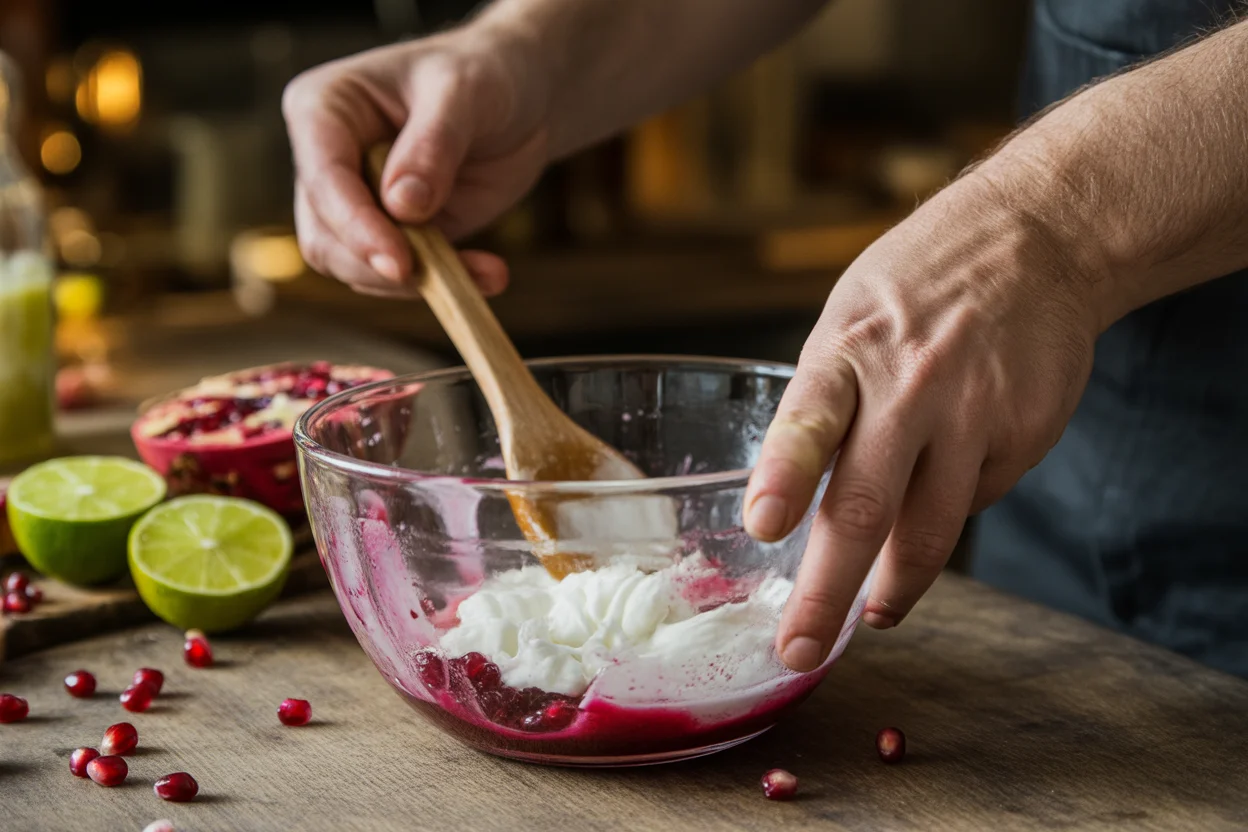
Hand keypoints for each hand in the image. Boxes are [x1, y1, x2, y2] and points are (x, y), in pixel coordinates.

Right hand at [282, 27, 550, 297]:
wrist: (520, 98)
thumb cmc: (483, 73)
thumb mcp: (464, 93)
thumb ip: (433, 145)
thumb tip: (402, 205)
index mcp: (322, 109)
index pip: (322, 178)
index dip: (355, 225)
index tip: (399, 261)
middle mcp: (328, 161)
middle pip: (327, 237)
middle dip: (382, 265)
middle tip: (445, 279)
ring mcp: (358, 203)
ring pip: (357, 267)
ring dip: (419, 282)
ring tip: (487, 273)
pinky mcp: (394, 234)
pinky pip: (401, 276)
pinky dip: (445, 283)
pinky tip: (490, 273)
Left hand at [744, 172, 1103, 670]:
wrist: (1038, 238)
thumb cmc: (919, 284)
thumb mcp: (849, 317)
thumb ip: (824, 402)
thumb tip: (795, 500)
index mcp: (848, 351)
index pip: (810, 420)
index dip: (786, 477)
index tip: (763, 526)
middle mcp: (911, 387)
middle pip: (868, 507)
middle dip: (827, 592)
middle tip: (799, 649)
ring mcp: (975, 414)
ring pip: (929, 532)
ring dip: (893, 589)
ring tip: (870, 617)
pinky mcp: (1025, 435)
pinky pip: (974, 502)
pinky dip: (947, 514)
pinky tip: (942, 487)